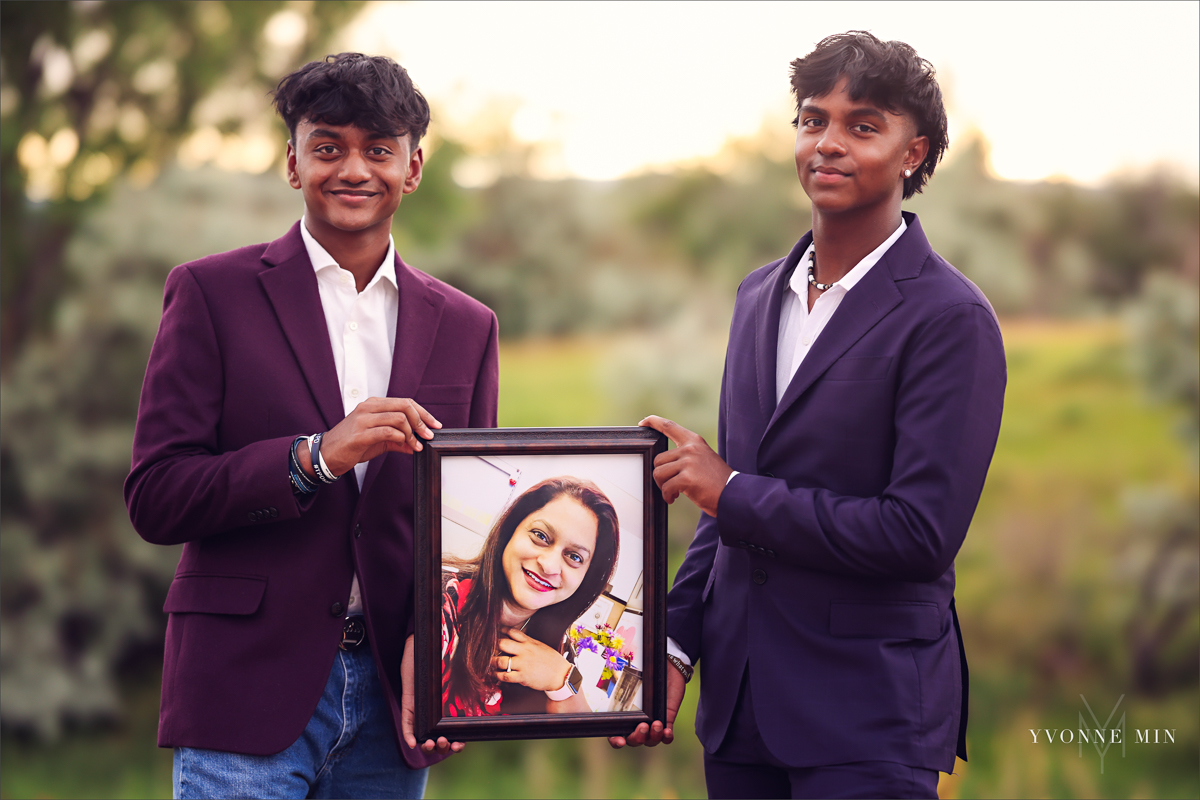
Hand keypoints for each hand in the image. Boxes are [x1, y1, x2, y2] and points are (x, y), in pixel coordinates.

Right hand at [300, 397, 441, 478]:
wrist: (325, 455)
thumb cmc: (351, 445)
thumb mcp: (378, 441)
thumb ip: (398, 440)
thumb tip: (416, 445)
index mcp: (374, 405)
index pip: (405, 402)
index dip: (423, 413)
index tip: (435, 425)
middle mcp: (368, 408)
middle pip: (405, 405)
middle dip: (421, 421)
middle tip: (428, 435)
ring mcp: (363, 420)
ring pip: (398, 418)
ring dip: (412, 433)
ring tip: (415, 445)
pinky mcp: (360, 434)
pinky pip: (387, 431)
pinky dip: (401, 439)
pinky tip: (406, 447)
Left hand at [401, 634, 463, 754]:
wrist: (426, 640)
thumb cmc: (446, 654)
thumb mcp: (461, 671)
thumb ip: (473, 679)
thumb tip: (493, 686)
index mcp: (449, 707)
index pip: (453, 732)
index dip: (457, 743)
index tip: (460, 744)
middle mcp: (434, 711)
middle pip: (439, 738)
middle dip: (443, 746)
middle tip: (446, 742)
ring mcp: (421, 707)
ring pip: (424, 735)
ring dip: (429, 745)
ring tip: (435, 742)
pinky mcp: (409, 700)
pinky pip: (407, 721)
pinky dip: (408, 733)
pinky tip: (413, 742)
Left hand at [494, 628, 571, 691]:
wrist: (561, 675)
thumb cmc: (552, 661)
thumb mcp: (541, 646)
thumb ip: (528, 642)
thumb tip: (517, 638)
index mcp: (529, 642)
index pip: (512, 632)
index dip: (501, 631)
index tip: (494, 632)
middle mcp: (524, 651)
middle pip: (502, 643)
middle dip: (493, 645)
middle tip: (488, 648)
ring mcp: (523, 664)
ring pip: (501, 661)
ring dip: (493, 662)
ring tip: (490, 663)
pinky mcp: (522, 677)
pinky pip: (505, 676)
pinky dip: (498, 675)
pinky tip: (496, 674)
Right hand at [609, 660, 684, 747]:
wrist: (667, 664)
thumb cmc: (646, 667)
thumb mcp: (633, 673)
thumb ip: (622, 676)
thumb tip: (608, 668)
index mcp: (624, 712)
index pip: (615, 733)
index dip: (615, 740)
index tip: (620, 740)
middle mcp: (637, 721)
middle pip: (633, 740)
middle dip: (637, 738)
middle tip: (643, 726)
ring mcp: (652, 722)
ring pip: (650, 741)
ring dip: (653, 737)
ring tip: (658, 724)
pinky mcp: (666, 720)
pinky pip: (666, 737)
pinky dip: (666, 738)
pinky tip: (667, 731)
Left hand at [639, 416, 731, 516]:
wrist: (734, 494)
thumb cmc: (717, 481)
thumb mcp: (703, 459)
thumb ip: (686, 455)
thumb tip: (663, 464)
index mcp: (694, 441)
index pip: (669, 426)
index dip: (654, 422)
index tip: (643, 422)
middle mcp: (690, 449)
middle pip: (658, 459)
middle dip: (660, 475)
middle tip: (671, 486)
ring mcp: (689, 462)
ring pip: (659, 473)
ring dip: (663, 486)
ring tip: (674, 492)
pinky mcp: (687, 478)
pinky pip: (666, 487)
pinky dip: (667, 496)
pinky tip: (674, 498)